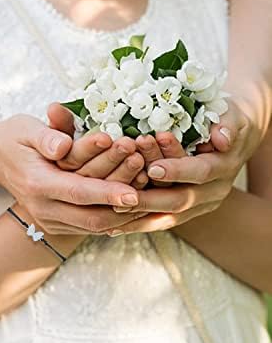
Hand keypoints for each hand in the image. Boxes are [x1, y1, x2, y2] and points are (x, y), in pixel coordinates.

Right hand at [0, 114, 143, 234]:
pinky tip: (135, 206)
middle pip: (91, 216)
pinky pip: (90, 226)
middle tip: (153, 191)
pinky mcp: (56, 224)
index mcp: (36, 183)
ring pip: (94, 225)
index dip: (107, 193)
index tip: (136, 192)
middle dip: (124, 206)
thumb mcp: (25, 128)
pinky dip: (114, 218)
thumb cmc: (15, 138)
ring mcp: (49, 220)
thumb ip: (46, 136)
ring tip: (151, 196)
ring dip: (123, 214)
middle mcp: (42, 208)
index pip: (78, 192)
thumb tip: (64, 146)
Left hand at [47, 101, 251, 235]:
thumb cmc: (224, 119)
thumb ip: (226, 125)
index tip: (153, 168)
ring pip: (167, 215)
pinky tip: (112, 227)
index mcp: (223, 167)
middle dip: (150, 196)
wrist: (231, 140)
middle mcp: (213, 192)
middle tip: (123, 192)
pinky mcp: (185, 212)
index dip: (177, 170)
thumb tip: (222, 139)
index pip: (200, 171)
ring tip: (113, 209)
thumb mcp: (230, 116)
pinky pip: (159, 221)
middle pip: (180, 199)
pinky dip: (137, 224)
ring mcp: (199, 205)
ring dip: (139, 213)